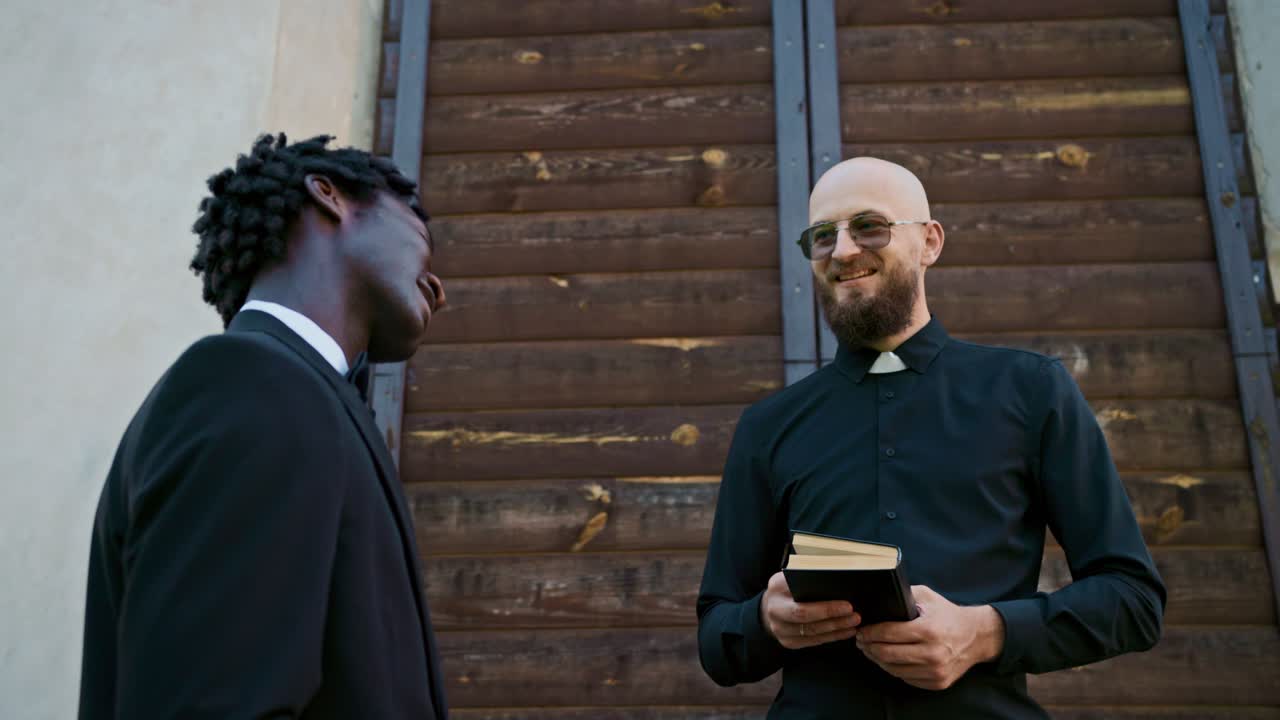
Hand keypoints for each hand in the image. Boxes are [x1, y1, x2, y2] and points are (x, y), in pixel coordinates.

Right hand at [760, 571, 861, 649]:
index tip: (847, 605)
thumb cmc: (786, 588)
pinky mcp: (788, 642)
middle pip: (806, 619)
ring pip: (812, 633)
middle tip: (855, 615)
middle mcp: (775, 611)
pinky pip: (813, 641)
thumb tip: (838, 579)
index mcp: (776, 589)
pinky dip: (832, 637)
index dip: (826, 607)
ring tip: (854, 623)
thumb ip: (808, 576)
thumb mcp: (791, 576)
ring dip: (836, 629)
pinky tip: (846, 631)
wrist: (768, 607)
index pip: (802, 601)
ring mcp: (780, 630)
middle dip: (834, 618)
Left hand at [855, 585, 1004, 690]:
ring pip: (894, 670)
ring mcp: (936, 671)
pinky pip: (907, 678)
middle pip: (887, 654)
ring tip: (871, 650)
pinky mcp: (938, 683)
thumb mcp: (928, 597)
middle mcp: (933, 653)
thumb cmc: (948, 615)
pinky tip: (889, 660)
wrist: (977, 637)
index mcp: (929, 630)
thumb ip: (904, 596)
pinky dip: (895, 669)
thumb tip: (878, 600)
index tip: (861, 631)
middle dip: (869, 648)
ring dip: (878, 660)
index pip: (889, 634)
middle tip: (861, 642)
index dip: (870, 633)